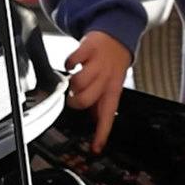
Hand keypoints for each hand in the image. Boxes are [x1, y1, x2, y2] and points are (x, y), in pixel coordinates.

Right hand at [64, 31, 130, 151]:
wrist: (115, 37)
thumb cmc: (111, 64)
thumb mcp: (111, 85)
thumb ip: (101, 103)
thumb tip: (95, 122)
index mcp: (112, 90)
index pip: (107, 115)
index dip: (101, 132)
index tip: (95, 147)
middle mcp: (106, 78)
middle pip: (86, 98)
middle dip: (75, 101)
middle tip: (73, 99)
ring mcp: (97, 63)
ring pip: (78, 81)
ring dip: (71, 83)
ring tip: (73, 80)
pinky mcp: (88, 49)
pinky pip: (73, 60)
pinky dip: (68, 64)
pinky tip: (71, 65)